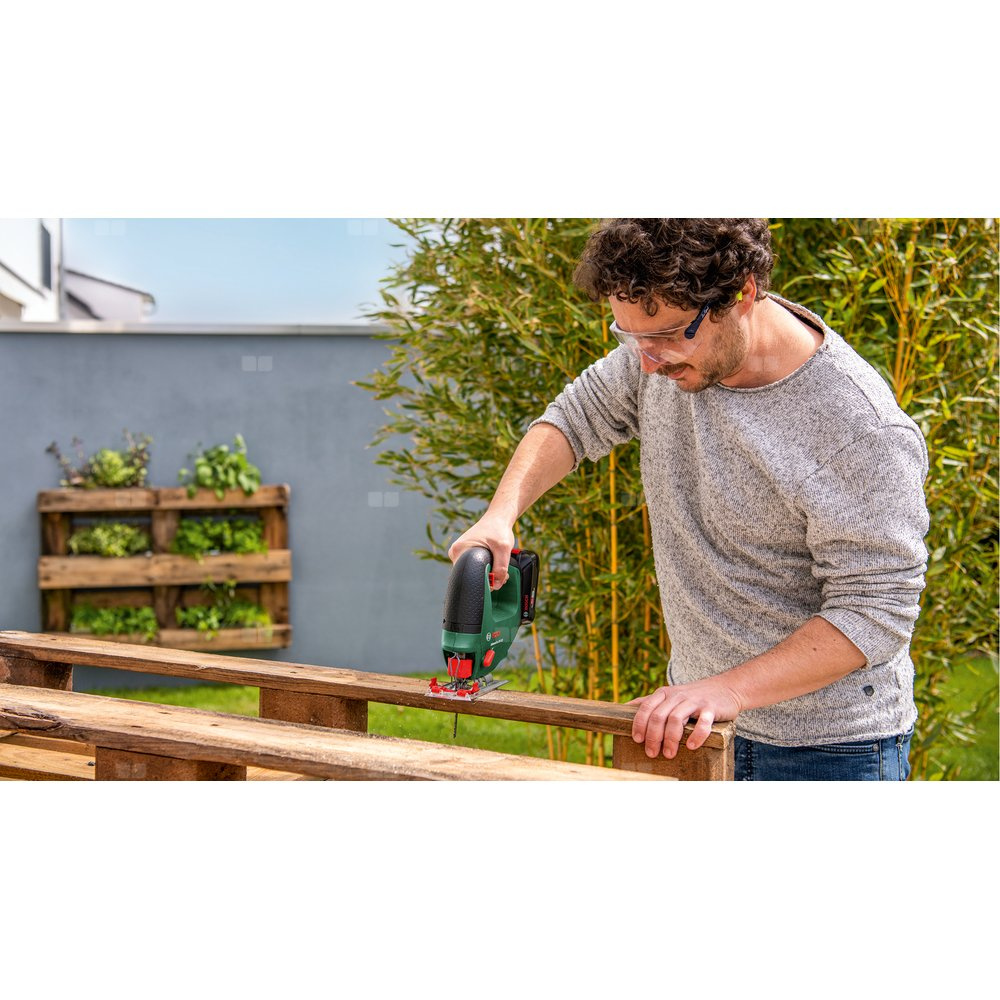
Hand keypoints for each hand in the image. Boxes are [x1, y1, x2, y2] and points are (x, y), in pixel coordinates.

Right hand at [447, 516, 516, 588]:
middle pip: (470, 575)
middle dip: (486, 578)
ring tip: (498, 567)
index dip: (482, 582)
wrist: (498, 517)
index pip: (467, 576)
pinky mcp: (466, 553)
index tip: (496, 581)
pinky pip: (474, 566)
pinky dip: (485, 568)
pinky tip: (494, 564)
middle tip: (500, 575)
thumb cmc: (498, 529)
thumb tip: (496, 585)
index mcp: (459, 550)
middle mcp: (456, 552)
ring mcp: (460, 553)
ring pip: (473, 571)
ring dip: (487, 573)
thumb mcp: (503, 548)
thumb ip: (501, 568)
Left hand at [627, 677, 742, 758]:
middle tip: (652, 753)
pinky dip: (696, 735)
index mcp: (664, 694)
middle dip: (653, 736)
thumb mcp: (670, 695)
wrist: (726, 688)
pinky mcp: (711, 708)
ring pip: (676, 719)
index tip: (637, 740)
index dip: (639, 724)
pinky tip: (691, 746)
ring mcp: (694, 701)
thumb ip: (650, 701)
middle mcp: (677, 696)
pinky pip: (703, 722)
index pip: (646, 707)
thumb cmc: (693, 697)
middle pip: (658, 716)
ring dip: (670, 739)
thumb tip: (625, 708)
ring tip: (669, 754)